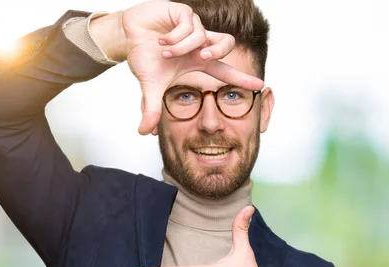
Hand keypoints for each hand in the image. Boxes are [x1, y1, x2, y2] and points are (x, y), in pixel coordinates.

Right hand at [91, 1, 263, 134]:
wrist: (127, 36)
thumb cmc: (144, 55)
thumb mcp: (151, 84)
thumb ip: (152, 108)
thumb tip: (143, 132)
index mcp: (198, 60)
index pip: (225, 70)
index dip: (242, 78)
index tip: (260, 85)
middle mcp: (201, 43)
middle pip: (227, 44)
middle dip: (219, 51)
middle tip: (203, 57)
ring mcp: (194, 26)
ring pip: (202, 37)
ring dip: (182, 48)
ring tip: (165, 51)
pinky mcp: (184, 12)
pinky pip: (189, 26)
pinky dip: (173, 37)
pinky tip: (161, 38)